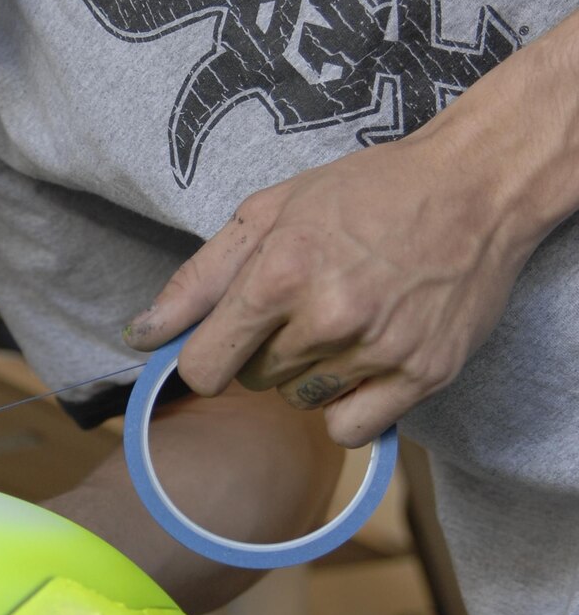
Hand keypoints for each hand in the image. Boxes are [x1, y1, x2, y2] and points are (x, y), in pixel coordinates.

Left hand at [121, 122, 537, 446]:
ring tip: (346, 317)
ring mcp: (378, 350)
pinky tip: (365, 359)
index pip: (203, 366)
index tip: (226, 340)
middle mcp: (327, 316)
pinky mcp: (423, 375)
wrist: (475, 186)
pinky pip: (351, 428)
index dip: (207, 356)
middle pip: (255, 380)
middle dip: (267, 349)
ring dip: (310, 372)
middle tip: (308, 301)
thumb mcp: (270, 211)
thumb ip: (198, 280)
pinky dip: (350, 404)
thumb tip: (139, 335)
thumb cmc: (366, 191)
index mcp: (279, 272)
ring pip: (301, 400)